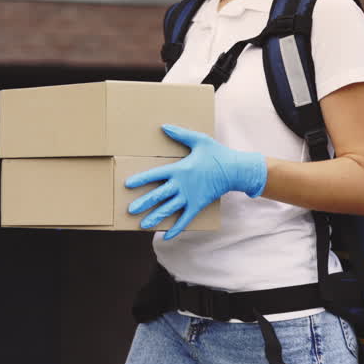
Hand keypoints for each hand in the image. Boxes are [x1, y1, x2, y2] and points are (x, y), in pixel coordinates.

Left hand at [125, 125, 266, 238]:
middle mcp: (182, 185)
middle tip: (130, 210)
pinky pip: (185, 219)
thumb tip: (164, 126)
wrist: (235, 171)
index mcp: (179, 169)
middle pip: (158, 195)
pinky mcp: (198, 205)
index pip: (155, 175)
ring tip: (142, 225)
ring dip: (155, 218)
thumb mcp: (199, 140)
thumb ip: (181, 134)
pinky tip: (166, 236)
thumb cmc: (217, 154)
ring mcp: (189, 197)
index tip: (128, 185)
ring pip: (169, 209)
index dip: (141, 179)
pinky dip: (175, 228)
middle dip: (143, 203)